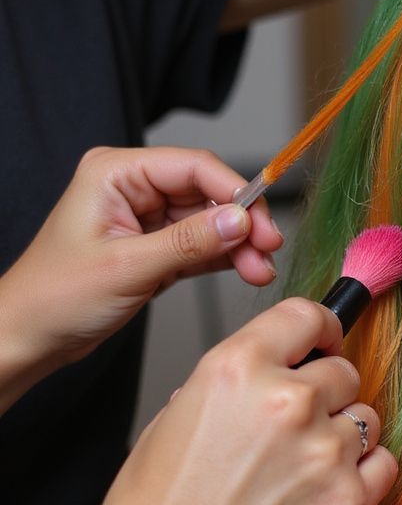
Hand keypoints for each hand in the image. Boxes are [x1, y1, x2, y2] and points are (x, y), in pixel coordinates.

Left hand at [0, 145, 282, 373]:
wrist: (29, 337)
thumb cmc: (54, 298)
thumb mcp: (128, 267)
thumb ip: (190, 242)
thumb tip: (241, 221)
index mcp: (116, 173)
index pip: (194, 166)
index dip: (235, 192)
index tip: (262, 224)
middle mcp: (135, 187)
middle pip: (209, 192)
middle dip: (243, 223)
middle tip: (268, 251)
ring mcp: (148, 216)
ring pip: (213, 220)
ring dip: (241, 244)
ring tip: (260, 270)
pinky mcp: (159, 245)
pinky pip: (204, 243)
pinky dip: (228, 257)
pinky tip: (248, 270)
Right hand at [0, 300, 396, 504]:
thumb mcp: (179, 413)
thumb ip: (240, 381)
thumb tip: (281, 366)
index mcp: (238, 368)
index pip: (307, 315)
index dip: (321, 328)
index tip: (324, 342)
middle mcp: (288, 400)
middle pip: (344, 370)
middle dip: (327, 393)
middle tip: (298, 427)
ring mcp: (324, 451)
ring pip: (365, 418)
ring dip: (343, 437)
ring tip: (301, 471)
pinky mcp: (349, 500)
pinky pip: (383, 464)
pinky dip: (362, 476)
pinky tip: (324, 493)